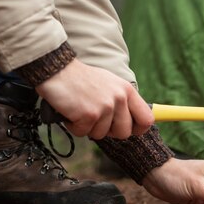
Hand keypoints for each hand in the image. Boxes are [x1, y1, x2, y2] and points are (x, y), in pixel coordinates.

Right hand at [35, 59, 154, 138]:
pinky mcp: (90, 114)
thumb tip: (133, 122)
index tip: (128, 130)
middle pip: (124, 132)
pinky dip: (73, 126)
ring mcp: (105, 106)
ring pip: (102, 134)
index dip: (138, 129)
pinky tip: (70, 111)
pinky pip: (83, 133)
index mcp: (127, 91)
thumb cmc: (81, 79)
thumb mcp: (110, 84)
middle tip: (96, 120)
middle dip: (109, 132)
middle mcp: (120, 98)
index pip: (147, 119)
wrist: (56, 69)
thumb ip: (123, 101)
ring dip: (88, 127)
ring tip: (80, 109)